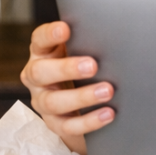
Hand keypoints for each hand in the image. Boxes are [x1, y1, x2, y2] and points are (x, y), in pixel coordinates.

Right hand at [20, 21, 114, 154]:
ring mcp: (42, 101)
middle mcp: (37, 76)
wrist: (80, 100)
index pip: (39, 40)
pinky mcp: (54, 123)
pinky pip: (68, 125)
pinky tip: (108, 113)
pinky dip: (89, 120)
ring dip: (82, 96)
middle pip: (41, 72)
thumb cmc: (84, 64)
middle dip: (67, 69)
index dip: (50, 34)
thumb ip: (90, 41)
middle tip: (93, 65)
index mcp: (43, 52)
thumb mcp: (83, 49)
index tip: (66, 29)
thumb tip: (118, 32)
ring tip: (108, 90)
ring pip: (53, 102)